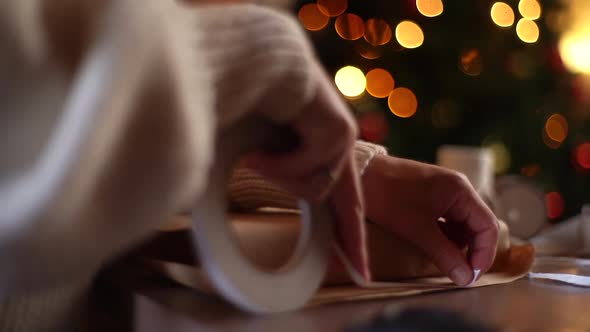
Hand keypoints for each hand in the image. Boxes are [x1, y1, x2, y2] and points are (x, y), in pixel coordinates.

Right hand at [244, 67, 369, 279]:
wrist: (259, 64)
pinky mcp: (339, 132)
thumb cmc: (258, 106)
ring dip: (280, 176)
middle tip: (362, 269)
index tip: (362, 268)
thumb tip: (291, 198)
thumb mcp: (270, 153)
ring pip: (316, 191)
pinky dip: (276, 161)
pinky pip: (307, 170)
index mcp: (327, 154)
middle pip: (342, 206)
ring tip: (259, 151)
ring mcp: (343, 140)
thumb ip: (285, 175)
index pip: (342, 203)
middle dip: (352, 240)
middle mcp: (341, 148)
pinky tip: (263, 141)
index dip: (350, 237)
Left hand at [362, 155, 498, 285]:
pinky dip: (446, 237)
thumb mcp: (417, 230)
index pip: (488, 226)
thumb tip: (465, 279)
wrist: (359, 175)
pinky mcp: (432, 196)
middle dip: (471, 251)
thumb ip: (444, 254)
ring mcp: (445, 192)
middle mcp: (458, 188)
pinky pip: (448, 220)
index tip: (470, 276)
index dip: (483, 254)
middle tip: (459, 274)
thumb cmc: (387, 197)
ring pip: (463, 225)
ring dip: (458, 245)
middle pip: (478, 225)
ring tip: (445, 262)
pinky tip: (434, 248)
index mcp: (461, 190)